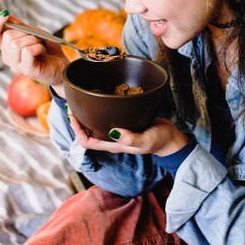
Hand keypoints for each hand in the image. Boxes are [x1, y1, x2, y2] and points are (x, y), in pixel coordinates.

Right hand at [0, 11, 68, 88]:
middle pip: (8, 36)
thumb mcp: (34, 33)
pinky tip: (43, 53)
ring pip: (16, 44)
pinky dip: (38, 48)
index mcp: (8, 48)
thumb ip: (19, 26)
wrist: (61, 65)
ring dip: (34, 40)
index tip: (5, 14)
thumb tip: (6, 15)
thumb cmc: (48, 49)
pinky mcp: (26, 71)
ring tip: (41, 47)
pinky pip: (27, 51)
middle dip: (25, 32)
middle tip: (37, 40)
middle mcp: (8, 58)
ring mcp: (16, 66)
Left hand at [68, 111, 188, 156]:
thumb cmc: (159, 140)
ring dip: (87, 115)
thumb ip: (130, 138)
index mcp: (113, 144)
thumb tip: (113, 132)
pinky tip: (102, 99)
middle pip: (87, 132)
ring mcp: (118, 131)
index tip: (73, 116)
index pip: (87, 141)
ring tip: (82, 101)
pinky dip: (101, 110)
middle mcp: (112, 138)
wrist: (171, 138)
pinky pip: (107, 117)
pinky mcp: (125, 122)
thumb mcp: (145, 140)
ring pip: (96, 124)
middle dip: (78, 121)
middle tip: (73, 104)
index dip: (77, 130)